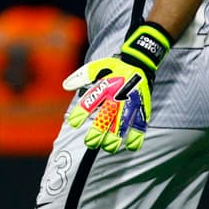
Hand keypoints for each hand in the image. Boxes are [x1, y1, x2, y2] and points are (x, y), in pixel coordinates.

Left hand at [61, 23, 170, 152]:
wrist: (139, 61)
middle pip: (106, 117)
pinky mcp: (142, 106)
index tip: (73, 123)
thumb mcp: (96, 67)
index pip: (90, 101)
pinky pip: (141, 123)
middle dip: (97, 132)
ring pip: (122, 124)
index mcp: (105, 86)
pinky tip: (132, 146)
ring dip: (115, 138)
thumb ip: (80, 76)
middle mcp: (117, 96)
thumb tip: (65, 86)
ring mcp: (131, 102)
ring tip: (108, 147)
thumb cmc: (114, 68)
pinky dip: (138, 136)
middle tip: (90, 142)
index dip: (80, 113)